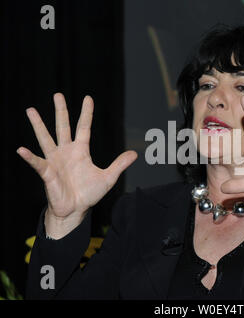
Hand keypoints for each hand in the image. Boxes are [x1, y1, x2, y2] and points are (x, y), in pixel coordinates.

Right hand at [17, 93, 137, 219]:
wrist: (76, 209)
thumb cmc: (89, 193)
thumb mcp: (108, 177)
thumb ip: (119, 164)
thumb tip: (135, 154)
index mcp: (81, 151)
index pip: (83, 127)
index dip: (86, 113)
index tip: (88, 98)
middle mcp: (66, 151)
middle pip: (63, 127)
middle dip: (61, 111)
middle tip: (57, 95)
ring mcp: (55, 160)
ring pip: (45, 138)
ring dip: (38, 125)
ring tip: (30, 110)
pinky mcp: (47, 173)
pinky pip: (38, 163)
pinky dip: (30, 157)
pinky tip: (22, 150)